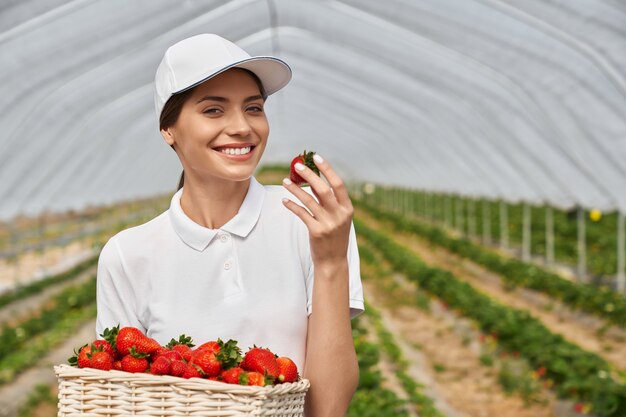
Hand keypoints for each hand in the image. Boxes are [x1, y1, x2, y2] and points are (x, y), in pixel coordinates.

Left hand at [282, 154, 353, 268]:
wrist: (333, 261)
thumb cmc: (334, 237)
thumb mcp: (337, 218)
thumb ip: (328, 202)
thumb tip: (314, 181)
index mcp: (347, 208)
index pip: (338, 184)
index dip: (327, 169)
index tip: (316, 157)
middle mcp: (339, 215)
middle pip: (323, 189)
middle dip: (309, 175)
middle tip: (297, 166)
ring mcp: (328, 223)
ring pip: (309, 200)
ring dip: (295, 189)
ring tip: (284, 182)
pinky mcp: (316, 232)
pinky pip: (302, 214)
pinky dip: (292, 205)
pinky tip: (284, 201)